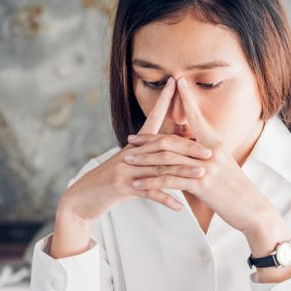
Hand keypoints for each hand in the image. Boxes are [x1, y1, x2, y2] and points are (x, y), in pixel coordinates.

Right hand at [59, 77, 211, 221]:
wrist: (81, 199)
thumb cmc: (108, 182)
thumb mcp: (127, 164)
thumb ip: (146, 155)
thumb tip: (168, 148)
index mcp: (133, 146)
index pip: (151, 118)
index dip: (163, 101)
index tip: (175, 84)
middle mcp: (129, 153)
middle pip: (163, 145)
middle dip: (188, 148)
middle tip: (209, 151)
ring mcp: (125, 170)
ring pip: (159, 168)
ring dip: (182, 172)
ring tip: (201, 174)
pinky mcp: (121, 188)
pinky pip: (148, 192)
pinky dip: (165, 198)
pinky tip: (180, 206)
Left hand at [126, 76, 275, 238]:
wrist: (252, 208)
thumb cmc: (237, 189)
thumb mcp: (224, 165)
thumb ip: (208, 155)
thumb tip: (195, 150)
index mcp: (216, 143)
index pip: (197, 116)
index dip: (186, 98)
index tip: (176, 82)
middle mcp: (210, 151)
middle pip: (171, 140)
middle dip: (148, 139)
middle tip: (130, 138)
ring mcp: (205, 168)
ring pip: (166, 159)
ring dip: (144, 160)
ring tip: (128, 161)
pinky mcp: (200, 185)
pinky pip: (169, 180)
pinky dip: (151, 182)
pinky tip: (138, 185)